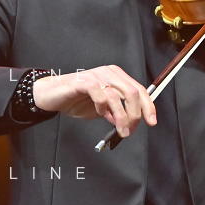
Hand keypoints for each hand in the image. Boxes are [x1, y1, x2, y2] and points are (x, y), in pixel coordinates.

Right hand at [32, 65, 156, 137]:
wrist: (53, 95)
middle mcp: (109, 73)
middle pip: (133, 92)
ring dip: (120, 117)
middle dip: (135, 115)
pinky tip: (100, 113)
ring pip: (118, 96)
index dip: (148, 106)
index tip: (151, 121)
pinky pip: (100, 94)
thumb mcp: (102, 109)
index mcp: (117, 77)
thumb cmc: (76, 100)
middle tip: (130, 130)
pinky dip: (102, 107)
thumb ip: (116, 113)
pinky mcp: (83, 81)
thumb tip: (130, 123)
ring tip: (119, 129)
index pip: (140, 90)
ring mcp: (97, 75)